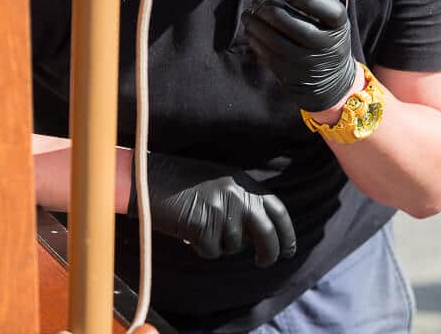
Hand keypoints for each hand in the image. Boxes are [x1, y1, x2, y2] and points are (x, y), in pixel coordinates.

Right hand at [127, 153, 296, 266]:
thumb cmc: (183, 183)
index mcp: (244, 184)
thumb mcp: (220, 185)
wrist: (151, 178)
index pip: (277, 210)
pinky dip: (201, 248)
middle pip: (267, 235)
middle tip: (263, 263)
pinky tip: (189, 233)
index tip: (288, 250)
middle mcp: (238, 196)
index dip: (287, 233)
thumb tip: (259, 236)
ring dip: (220, 245)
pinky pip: (212, 251)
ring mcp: (222, 210)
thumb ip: (242, 204)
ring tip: (201, 228)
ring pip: (234, 247)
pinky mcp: (204, 225)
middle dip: (269, 254)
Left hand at [241, 0, 357, 112]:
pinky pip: (269, 56)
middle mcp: (327, 45)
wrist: (331, 77)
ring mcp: (309, 63)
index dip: (307, 0)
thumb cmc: (323, 35)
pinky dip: (256, 41)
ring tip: (248, 15)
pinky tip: (250, 31)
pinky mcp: (293, 75)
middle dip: (270, 11)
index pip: (329, 11)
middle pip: (295, 26)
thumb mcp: (326, 18)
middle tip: (257, 2)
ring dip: (256, 25)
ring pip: (276, 42)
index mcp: (339, 25)